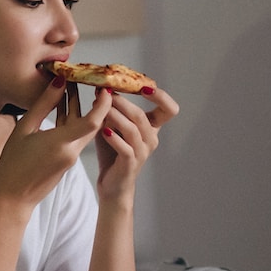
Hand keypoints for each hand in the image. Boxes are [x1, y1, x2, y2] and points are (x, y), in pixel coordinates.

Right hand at [0, 76, 110, 213]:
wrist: (12, 198)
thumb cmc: (12, 165)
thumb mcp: (24, 129)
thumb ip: (44, 105)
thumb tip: (59, 83)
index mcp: (61, 144)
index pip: (93, 122)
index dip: (103, 103)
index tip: (105, 87)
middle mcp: (71, 152)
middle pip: (92, 123)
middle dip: (93, 101)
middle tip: (89, 80)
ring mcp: (70, 158)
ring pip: (82, 129)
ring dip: (79, 109)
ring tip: (69, 87)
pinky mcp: (66, 161)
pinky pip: (73, 137)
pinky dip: (70, 121)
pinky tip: (61, 107)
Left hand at [94, 84, 178, 202]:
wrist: (112, 183)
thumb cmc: (113, 152)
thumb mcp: (113, 126)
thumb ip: (109, 110)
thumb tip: (101, 90)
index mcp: (152, 127)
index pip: (169, 109)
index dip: (161, 96)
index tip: (143, 87)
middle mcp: (151, 139)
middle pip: (143, 116)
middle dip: (124, 103)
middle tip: (107, 94)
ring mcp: (143, 152)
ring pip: (133, 130)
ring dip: (116, 117)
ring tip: (103, 109)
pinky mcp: (131, 164)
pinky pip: (125, 148)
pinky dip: (114, 138)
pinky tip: (103, 131)